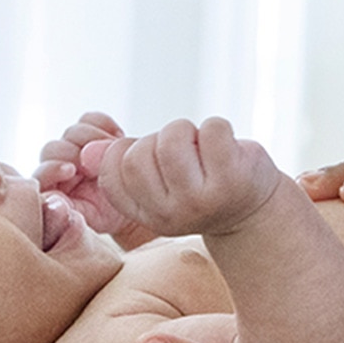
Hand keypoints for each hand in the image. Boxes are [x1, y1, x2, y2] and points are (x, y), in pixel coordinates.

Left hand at [35, 112, 155, 248]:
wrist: (135, 204)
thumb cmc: (108, 216)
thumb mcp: (89, 220)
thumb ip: (68, 211)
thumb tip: (51, 198)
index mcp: (53, 188)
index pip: (41, 173)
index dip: (52, 168)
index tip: (72, 171)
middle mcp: (60, 165)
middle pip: (53, 148)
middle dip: (74, 153)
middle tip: (96, 164)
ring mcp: (76, 147)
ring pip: (73, 131)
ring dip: (93, 138)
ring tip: (112, 152)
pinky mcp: (94, 132)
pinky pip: (91, 118)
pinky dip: (104, 124)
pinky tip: (116, 138)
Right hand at [82, 118, 289, 238]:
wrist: (255, 211)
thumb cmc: (201, 186)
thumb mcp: (161, 183)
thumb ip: (126, 165)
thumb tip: (88, 150)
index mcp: (148, 216)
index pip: (112, 175)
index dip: (124, 151)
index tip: (148, 151)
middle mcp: (171, 214)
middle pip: (137, 156)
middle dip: (157, 138)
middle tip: (181, 148)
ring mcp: (202, 199)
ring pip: (171, 139)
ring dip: (186, 129)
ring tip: (201, 145)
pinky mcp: (232, 179)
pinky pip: (211, 129)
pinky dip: (218, 126)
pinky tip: (227, 146)